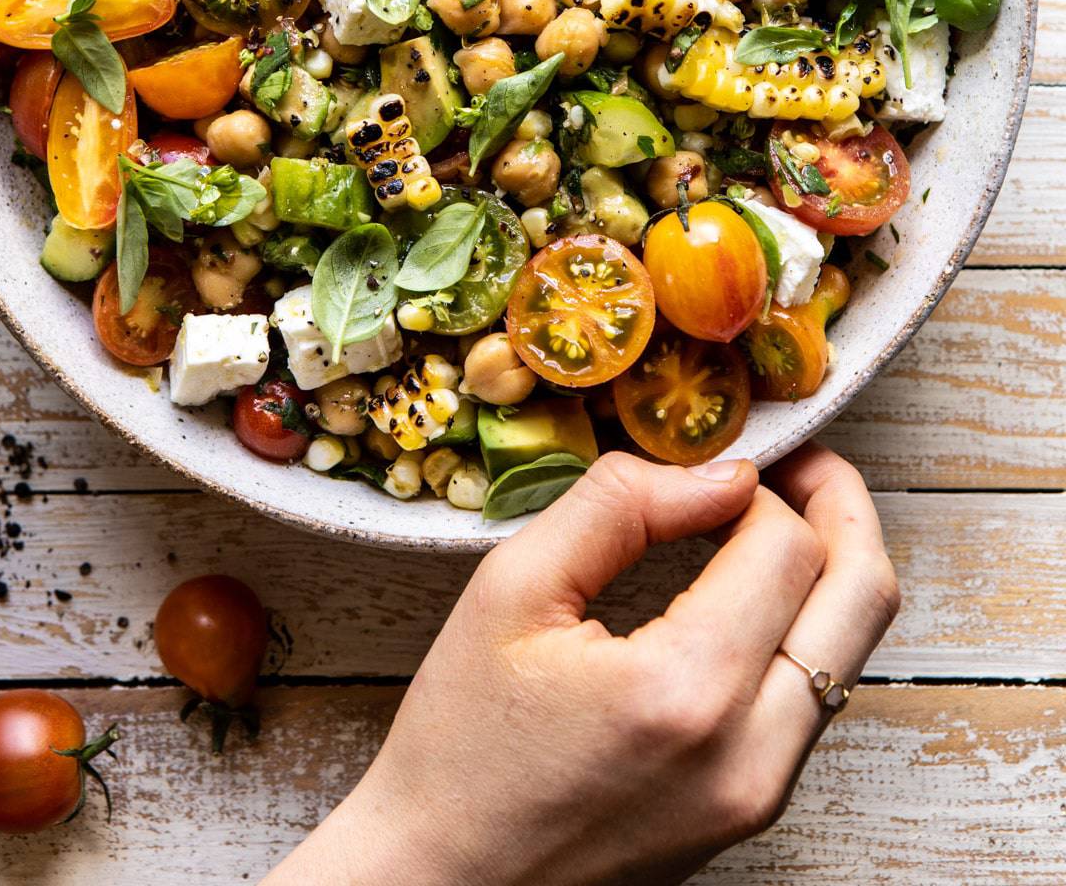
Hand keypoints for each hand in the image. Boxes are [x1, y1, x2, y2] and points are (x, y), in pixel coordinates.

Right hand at [265, 444, 898, 885]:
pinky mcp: (752, 811)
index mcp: (683, 692)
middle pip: (864, 598)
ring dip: (828, 567)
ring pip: (853, 649)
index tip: (717, 459)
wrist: (441, 877)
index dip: (763, 482)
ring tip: (766, 516)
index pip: (786, 548)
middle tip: (800, 462)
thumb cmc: (460, 740)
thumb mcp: (512, 589)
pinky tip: (749, 588)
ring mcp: (759, 793)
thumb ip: (618, 506)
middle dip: (842, 508)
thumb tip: (715, 471)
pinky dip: (802, 626)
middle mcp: (746, 753)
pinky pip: (814, 697)